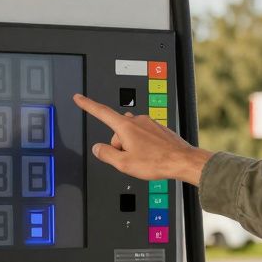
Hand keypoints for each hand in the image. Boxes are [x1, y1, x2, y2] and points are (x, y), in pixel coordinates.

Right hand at [72, 93, 212, 184]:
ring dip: (132, 145)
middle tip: (130, 159)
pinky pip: (143, 136)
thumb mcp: (124, 163)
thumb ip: (106, 154)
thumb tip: (98, 148)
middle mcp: (137, 121)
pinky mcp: (158, 128)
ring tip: (144, 159)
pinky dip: (144, 145)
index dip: (88, 105)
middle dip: (119, 144)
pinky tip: (152, 156)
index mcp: (126, 127)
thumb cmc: (156, 161)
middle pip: (117, 131)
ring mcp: (149, 123)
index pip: (101, 112)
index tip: (79, 98)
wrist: (181, 160)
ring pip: (131, 134)